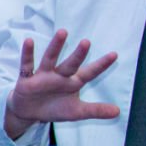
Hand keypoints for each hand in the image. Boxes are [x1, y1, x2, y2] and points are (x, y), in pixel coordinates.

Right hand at [4, 30, 118, 137]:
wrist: (29, 112)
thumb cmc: (54, 108)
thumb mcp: (76, 112)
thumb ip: (96, 110)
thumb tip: (118, 112)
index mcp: (73, 82)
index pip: (90, 72)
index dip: (101, 65)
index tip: (115, 55)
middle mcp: (60, 75)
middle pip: (71, 64)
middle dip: (78, 55)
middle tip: (87, 42)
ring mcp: (43, 75)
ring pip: (50, 58)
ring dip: (55, 46)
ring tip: (62, 33)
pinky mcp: (27, 79)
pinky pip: (27, 65)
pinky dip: (27, 54)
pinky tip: (28, 41)